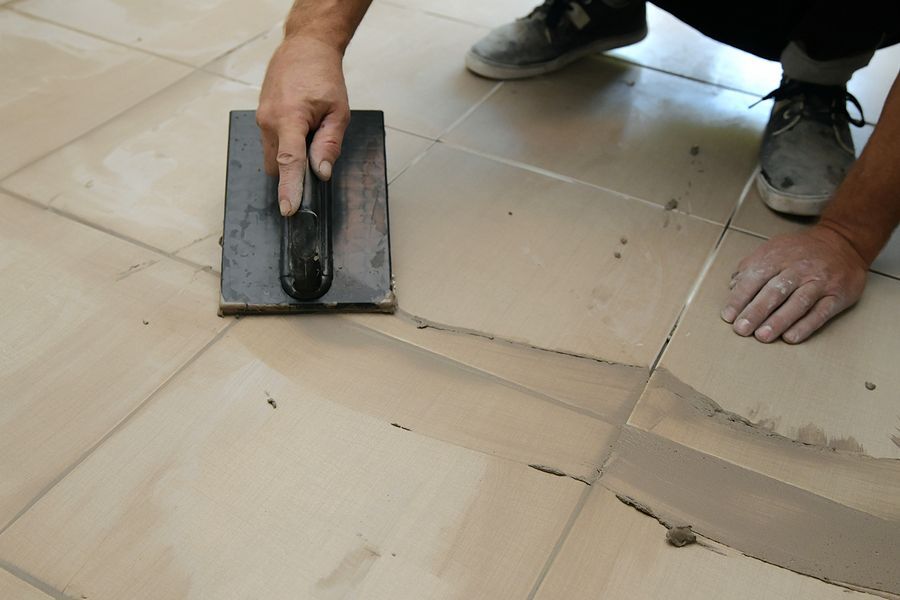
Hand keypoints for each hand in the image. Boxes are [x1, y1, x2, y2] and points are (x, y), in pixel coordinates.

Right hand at [257, 37, 349, 215]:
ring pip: (273, 157)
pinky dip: (286, 147)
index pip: (289, 161)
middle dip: (294, 173)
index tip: (289, 209)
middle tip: (317, 158)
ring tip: (311, 132)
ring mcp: (261, 119)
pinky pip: (271, 144)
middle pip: (278, 166)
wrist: (304, 47)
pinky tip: (301, 130)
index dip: (290, 188)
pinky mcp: (261, 118)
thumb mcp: (338, 111)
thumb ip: (329, 143)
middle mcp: (269, 120)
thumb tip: (321, 172)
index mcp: (289, 117)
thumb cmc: (323, 76)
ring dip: (290, 158)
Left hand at [721, 226, 867, 343]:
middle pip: (775, 291)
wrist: (843, 242)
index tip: (728, 316)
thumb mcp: (773, 250)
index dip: (740, 298)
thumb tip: (732, 287)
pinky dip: (806, 326)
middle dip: (756, 311)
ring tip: (762, 336)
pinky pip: (821, 311)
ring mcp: (819, 282)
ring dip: (779, 321)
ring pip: (798, 302)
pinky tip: (791, 338)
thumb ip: (751, 267)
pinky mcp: (837, 294)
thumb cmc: (800, 252)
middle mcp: (798, 269)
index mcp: (778, 257)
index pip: (755, 278)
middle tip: (742, 329)